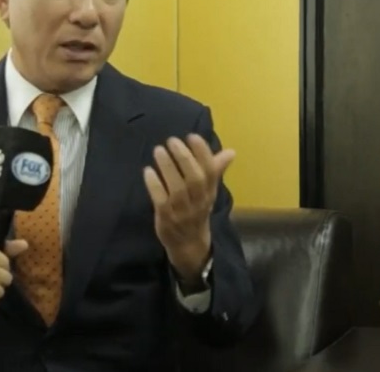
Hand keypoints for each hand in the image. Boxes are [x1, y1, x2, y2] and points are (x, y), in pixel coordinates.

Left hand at [143, 133, 234, 281]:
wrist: (189, 245)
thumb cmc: (197, 211)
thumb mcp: (209, 192)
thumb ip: (216, 170)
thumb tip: (231, 151)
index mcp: (210, 192)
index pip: (210, 170)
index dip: (203, 153)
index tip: (192, 136)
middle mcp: (199, 201)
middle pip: (194, 178)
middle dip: (184, 157)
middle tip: (172, 141)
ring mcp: (183, 211)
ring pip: (177, 188)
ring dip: (167, 167)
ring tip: (159, 150)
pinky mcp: (166, 218)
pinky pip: (161, 201)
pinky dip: (155, 185)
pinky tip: (148, 171)